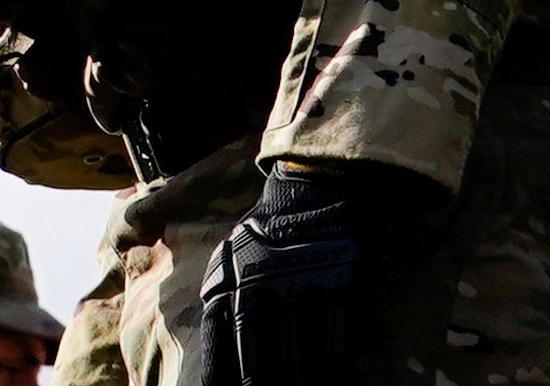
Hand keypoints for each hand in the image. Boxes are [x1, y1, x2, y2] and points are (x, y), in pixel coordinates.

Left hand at [203, 161, 442, 385]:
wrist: (312, 184)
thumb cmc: (267, 230)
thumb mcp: (230, 259)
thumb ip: (221, 303)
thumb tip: (214, 360)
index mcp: (228, 277)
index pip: (220, 339)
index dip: (223, 372)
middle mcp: (257, 281)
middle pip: (258, 352)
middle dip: (260, 383)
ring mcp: (297, 280)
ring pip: (296, 350)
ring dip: (298, 382)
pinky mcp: (335, 279)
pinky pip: (334, 336)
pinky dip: (333, 368)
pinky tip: (333, 384)